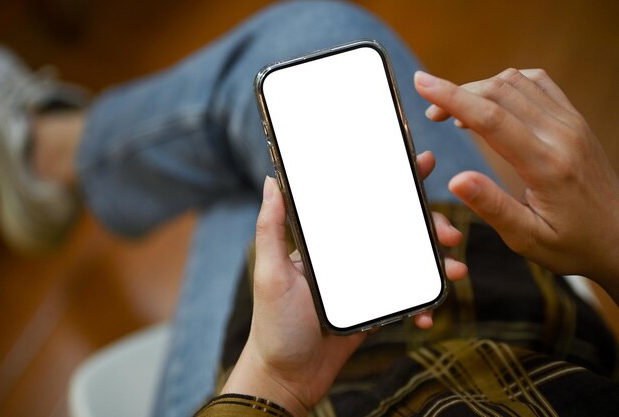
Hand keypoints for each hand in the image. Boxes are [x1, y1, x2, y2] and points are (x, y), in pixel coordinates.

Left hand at [221, 151, 467, 416]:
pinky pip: (407, 302)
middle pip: (398, 231)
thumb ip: (271, 228)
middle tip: (450, 235)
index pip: (363, 204)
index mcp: (330, 242)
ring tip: (456, 271)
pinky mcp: (376, 310)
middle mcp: (351, 257)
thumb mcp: (270, 273)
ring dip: (436, 265)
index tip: (422, 165)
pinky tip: (427, 317)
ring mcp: (367, 284)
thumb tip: (272, 182)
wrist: (288, 376)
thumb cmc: (274, 325)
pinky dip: (422, 307)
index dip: (394, 183)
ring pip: (410, 264)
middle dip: (429, 227)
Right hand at [414, 68, 618, 301]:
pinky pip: (538, 83)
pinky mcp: (575, 120)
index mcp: (547, 166)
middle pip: (499, 92)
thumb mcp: (528, 238)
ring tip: (456, 112)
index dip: (451, 98)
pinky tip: (492, 102)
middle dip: (457, 92)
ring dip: (480, 88)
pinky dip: (506, 84)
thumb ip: (492, 207)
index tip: (422, 82)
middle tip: (431, 111)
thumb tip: (455, 181)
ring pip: (517, 82)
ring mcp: (571, 123)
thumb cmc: (574, 244)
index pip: (490, 118)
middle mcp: (562, 134)